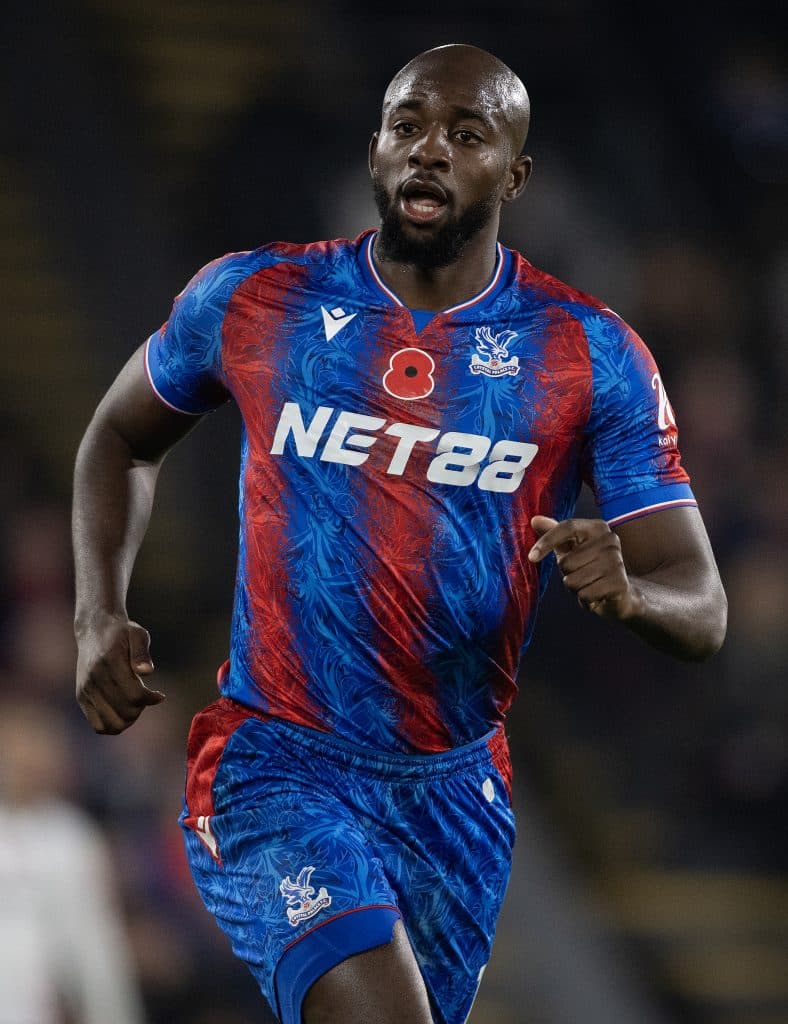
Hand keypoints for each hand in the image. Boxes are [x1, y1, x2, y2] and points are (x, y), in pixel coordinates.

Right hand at [75, 612, 164, 733]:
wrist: (94, 630)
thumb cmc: (121, 633)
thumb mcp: (138, 634)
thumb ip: (142, 653)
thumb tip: (148, 671)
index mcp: (109, 663)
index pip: (134, 695)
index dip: (151, 699)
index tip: (159, 695)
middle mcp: (94, 679)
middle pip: (125, 711)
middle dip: (141, 708)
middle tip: (146, 697)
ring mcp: (86, 690)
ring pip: (112, 724)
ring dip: (129, 719)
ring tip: (134, 704)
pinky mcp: (81, 697)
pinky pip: (98, 726)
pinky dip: (114, 724)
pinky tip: (122, 710)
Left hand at [528, 515, 640, 619]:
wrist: (621, 593)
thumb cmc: (590, 567)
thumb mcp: (570, 548)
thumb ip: (553, 533)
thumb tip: (534, 519)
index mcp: (597, 528)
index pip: (567, 527)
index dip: (547, 541)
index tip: (531, 557)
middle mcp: (610, 540)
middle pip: (566, 561)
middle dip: (567, 574)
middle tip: (582, 575)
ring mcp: (617, 561)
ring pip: (573, 581)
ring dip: (576, 589)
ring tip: (589, 585)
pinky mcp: (619, 583)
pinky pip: (585, 595)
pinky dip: (585, 600)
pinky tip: (597, 596)